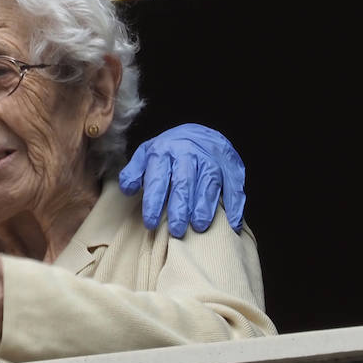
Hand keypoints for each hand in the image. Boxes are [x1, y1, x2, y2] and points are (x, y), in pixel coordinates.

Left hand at [119, 123, 245, 235]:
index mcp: (164, 152)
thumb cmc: (170, 150)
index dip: (153, 201)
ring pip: (209, 183)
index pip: (158, 178)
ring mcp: (211, 159)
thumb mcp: (147, 153)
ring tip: (199, 226)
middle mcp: (188, 154)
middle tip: (176, 230)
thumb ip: (135, 171)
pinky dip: (235, 205)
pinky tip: (232, 223)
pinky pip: (234, 186)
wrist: (201, 132)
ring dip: (205, 206)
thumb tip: (128, 189)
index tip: (150, 223)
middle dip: (180, 207)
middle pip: (184, 182)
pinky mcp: (230, 167)